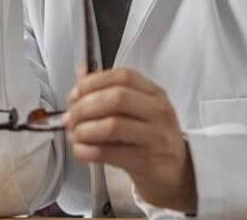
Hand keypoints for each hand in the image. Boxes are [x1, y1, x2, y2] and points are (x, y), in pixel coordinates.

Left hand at [62, 69, 196, 213]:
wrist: (175, 173)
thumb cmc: (151, 138)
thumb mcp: (138, 110)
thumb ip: (110, 91)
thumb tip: (81, 73)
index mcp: (154, 94)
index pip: (123, 77)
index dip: (93, 82)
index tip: (75, 94)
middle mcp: (158, 112)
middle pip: (117, 98)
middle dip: (85, 106)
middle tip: (71, 117)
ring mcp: (155, 137)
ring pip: (113, 126)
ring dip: (85, 130)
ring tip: (75, 135)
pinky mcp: (146, 162)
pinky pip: (109, 153)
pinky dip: (88, 151)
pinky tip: (81, 150)